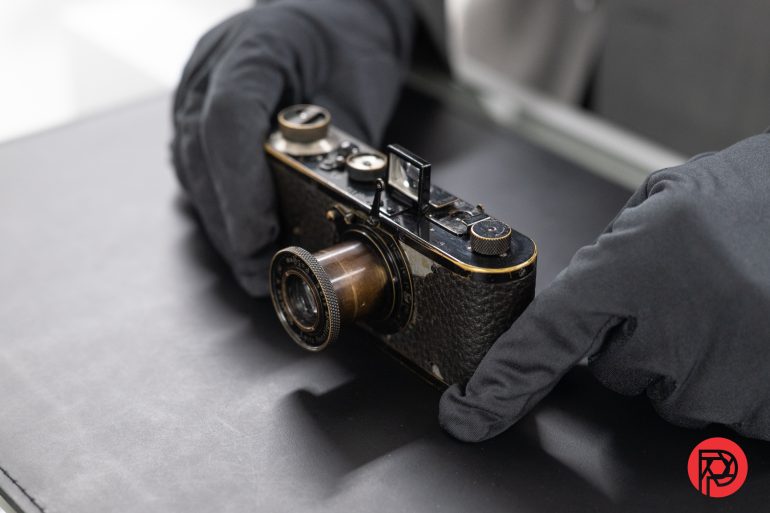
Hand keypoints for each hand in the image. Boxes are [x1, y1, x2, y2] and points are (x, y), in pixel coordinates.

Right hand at [171, 0, 412, 294]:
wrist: (332, 19)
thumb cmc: (348, 47)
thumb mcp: (359, 92)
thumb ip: (337, 151)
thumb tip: (328, 223)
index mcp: (256, 47)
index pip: (229, 119)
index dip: (241, 186)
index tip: (261, 236)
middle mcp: (211, 67)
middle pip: (201, 153)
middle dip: (231, 223)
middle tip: (259, 271)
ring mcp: (196, 90)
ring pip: (192, 168)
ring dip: (222, 223)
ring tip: (253, 266)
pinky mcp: (195, 116)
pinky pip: (196, 169)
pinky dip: (219, 207)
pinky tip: (241, 236)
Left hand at [440, 133, 769, 441]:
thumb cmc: (760, 195)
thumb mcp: (668, 201)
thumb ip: (616, 250)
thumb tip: (591, 294)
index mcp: (632, 267)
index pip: (544, 341)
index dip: (500, 385)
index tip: (468, 415)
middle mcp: (671, 329)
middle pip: (616, 369)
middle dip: (638, 336)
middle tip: (686, 290)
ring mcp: (723, 375)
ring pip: (671, 391)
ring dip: (689, 355)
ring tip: (730, 301)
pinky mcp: (765, 406)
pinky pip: (723, 407)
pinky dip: (731, 373)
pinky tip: (754, 327)